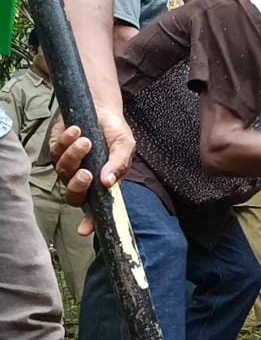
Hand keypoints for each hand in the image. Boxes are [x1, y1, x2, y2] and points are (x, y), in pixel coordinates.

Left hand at [49, 108, 135, 235]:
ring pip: (63, 171)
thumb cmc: (115, 131)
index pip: (97, 209)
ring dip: (74, 156)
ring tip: (86, 140)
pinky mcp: (57, 151)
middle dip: (78, 186)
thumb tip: (108, 182)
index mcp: (104, 185)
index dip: (91, 222)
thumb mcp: (125, 146)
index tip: (84, 231)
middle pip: (74, 196)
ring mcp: (70, 166)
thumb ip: (120, 164)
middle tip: (87, 172)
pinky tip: (77, 130)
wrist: (100, 108)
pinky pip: (56, 152)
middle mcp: (86, 180)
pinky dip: (66, 141)